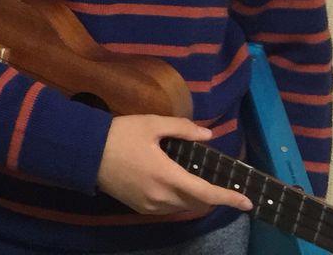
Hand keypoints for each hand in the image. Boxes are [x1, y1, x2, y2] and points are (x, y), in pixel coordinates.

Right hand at [97, 115, 253, 215]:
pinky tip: (167, 183)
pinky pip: (166, 208)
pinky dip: (174, 199)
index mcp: (168, 176)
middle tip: (211, 181)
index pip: (206, 193)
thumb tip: (207, 135)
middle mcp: (161, 196)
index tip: (247, 202)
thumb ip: (181, 129)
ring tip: (187, 178)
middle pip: (196, 203)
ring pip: (181, 206)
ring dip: (190, 197)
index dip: (229, 198)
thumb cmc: (119, 135)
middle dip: (208, 195)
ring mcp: (149, 205)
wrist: (85, 152)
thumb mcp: (150, 124)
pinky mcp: (138, 207)